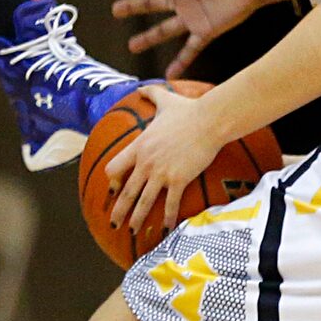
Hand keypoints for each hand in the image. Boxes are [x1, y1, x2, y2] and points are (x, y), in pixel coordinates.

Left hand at [104, 87, 223, 238]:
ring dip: (136, 219)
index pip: (115, 167)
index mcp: (139, 145)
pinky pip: (170, 204)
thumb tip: (141, 88)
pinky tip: (166, 230)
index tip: (112, 189)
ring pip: (144, 201)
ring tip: (132, 232)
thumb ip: (150, 94)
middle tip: (114, 223)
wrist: (209, 120)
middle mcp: (146, 162)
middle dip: (119, 210)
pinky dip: (167, 219)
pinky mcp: (178, 180)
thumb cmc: (188, 110)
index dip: (112, 180)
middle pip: (126, 191)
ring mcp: (161, 172)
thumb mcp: (165, 99)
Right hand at [112, 0, 265, 78]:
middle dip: (134, 7)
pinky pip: (190, 49)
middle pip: (153, 4)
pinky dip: (180, 62)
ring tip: (131, 46)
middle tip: (115, 11)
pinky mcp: (206, 30)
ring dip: (148, 38)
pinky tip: (169, 75)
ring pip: (165, 29)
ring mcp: (193, 17)